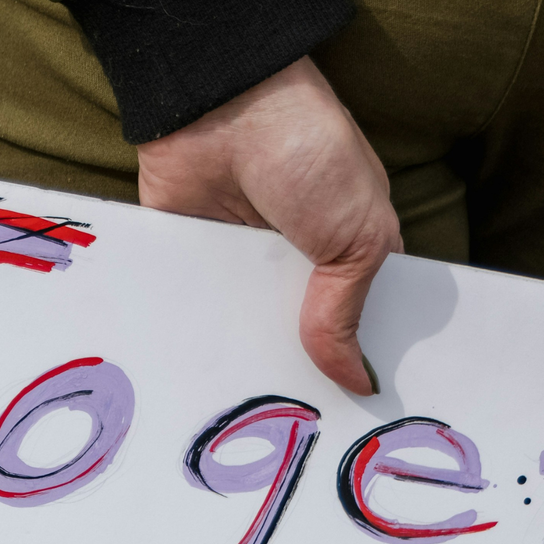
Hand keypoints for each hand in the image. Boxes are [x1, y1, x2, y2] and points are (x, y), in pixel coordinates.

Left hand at [136, 58, 399, 393]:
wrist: (222, 104)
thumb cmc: (309, 150)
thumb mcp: (357, 236)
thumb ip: (347, 313)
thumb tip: (358, 381)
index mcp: (344, 257)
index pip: (353, 328)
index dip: (354, 368)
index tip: (355, 424)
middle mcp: (289, 268)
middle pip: (292, 344)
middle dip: (293, 380)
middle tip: (298, 438)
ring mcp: (235, 267)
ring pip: (238, 338)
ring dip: (237, 368)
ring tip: (242, 424)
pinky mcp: (185, 263)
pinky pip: (188, 314)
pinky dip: (186, 340)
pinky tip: (188, 387)